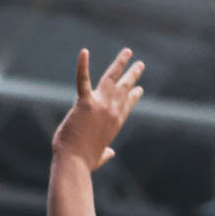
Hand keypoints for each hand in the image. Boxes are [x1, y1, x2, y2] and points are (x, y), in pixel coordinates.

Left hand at [52, 48, 143, 169]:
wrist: (74, 164)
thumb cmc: (83, 162)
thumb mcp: (99, 156)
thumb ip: (106, 153)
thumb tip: (110, 153)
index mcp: (115, 124)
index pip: (127, 106)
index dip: (133, 96)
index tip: (139, 89)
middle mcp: (112, 112)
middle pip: (124, 89)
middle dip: (133, 75)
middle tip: (140, 64)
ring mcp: (100, 106)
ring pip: (112, 78)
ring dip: (120, 63)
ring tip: (127, 51)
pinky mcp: (84, 103)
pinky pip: (83, 80)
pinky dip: (83, 65)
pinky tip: (84, 52)